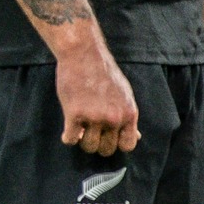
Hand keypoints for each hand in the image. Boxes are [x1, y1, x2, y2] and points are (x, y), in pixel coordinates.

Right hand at [54, 42, 140, 156]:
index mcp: (129, 113)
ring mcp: (94, 117)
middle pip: (106, 149)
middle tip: (90, 133)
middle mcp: (114, 118)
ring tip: (79, 129)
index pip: (127, 145)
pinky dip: (67, 137)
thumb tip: (136, 136)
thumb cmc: (103, 72)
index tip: (107, 137)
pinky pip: (70, 139)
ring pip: (88, 147)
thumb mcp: (124, 94)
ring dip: (82, 141)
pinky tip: (67, 129)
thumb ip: (127, 116)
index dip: (116, 144)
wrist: (83, 54)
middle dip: (97, 144)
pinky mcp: (74, 114)